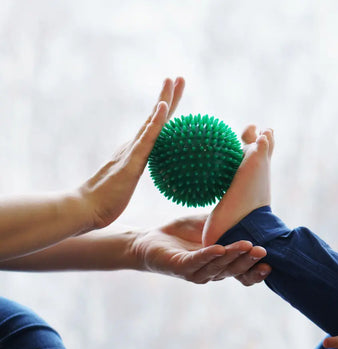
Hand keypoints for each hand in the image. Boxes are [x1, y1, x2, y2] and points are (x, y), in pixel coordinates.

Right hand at [78, 77, 184, 230]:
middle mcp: (133, 145)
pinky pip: (147, 139)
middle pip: (156, 117)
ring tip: (173, 81)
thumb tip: (147, 175)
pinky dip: (156, 121)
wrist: (86, 209)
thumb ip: (135, 175)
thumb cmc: (107, 202)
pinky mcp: (131, 161)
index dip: (166, 111)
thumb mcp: (128, 185)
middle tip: (179, 78)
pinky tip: (164, 107)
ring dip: (164, 100)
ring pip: (152, 122)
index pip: (155, 127)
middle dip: (168, 96)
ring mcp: (131, 151)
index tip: (176, 93)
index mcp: (135, 151)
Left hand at [132, 214, 270, 284]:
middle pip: (235, 271)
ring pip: (218, 267)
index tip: (271, 263)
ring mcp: (196, 272)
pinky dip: (208, 256)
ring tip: (247, 245)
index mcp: (223, 265)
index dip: (257, 272)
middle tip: (263, 251)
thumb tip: (256, 209)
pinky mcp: (179, 267)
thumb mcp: (215, 225)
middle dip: (249, 261)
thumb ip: (233, 222)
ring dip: (233, 257)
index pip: (244, 274)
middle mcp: (212, 272)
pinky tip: (218, 248)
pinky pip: (195, 262)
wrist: (151, 239)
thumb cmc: (186, 234)